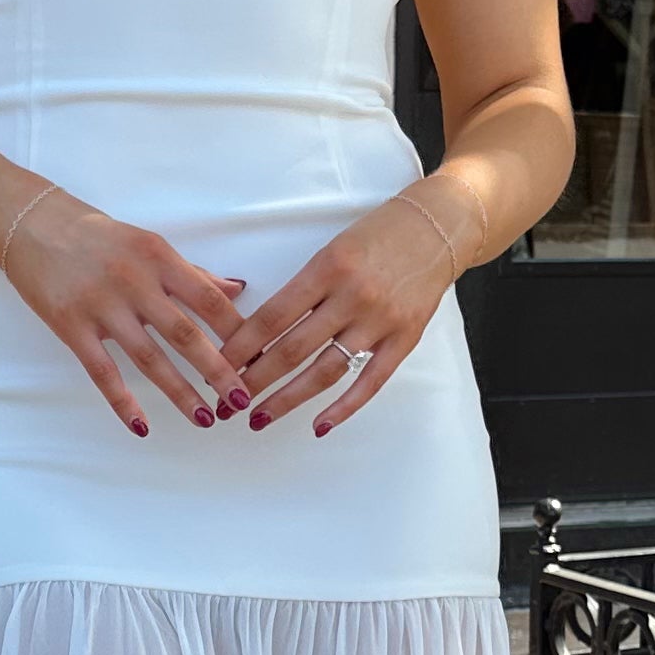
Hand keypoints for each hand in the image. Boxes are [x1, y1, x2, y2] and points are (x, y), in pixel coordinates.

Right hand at [0, 184, 247, 435]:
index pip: (209, 299)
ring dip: (180, 392)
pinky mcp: (71, 327)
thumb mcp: (148, 244)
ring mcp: (101, 306)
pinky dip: (122, 401)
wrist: (32, 225)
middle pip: (184, 333)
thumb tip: (237, 290)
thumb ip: (191, 272)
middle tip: (241, 400)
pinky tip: (142, 426)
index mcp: (159, 257)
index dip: (238, 332)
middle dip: (217, 370)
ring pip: (148, 358)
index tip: (259, 358)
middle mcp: (134, 281)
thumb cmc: (97, 237)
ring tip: (205, 419)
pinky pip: (102, 371)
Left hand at [223, 185, 464, 435]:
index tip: (217, 367)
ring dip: (288, 399)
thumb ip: (302, 289)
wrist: (437, 229)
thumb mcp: (331, 250)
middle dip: (255, 380)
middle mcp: (352, 296)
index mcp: (327, 268)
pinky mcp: (404, 339)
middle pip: (293, 348)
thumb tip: (262, 334)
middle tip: (229, 401)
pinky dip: (344, 408)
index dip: (241, 347)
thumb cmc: (377, 236)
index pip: (273, 316)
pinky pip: (370, 382)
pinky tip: (319, 425)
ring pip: (326, 371)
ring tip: (260, 418)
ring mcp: (380, 321)